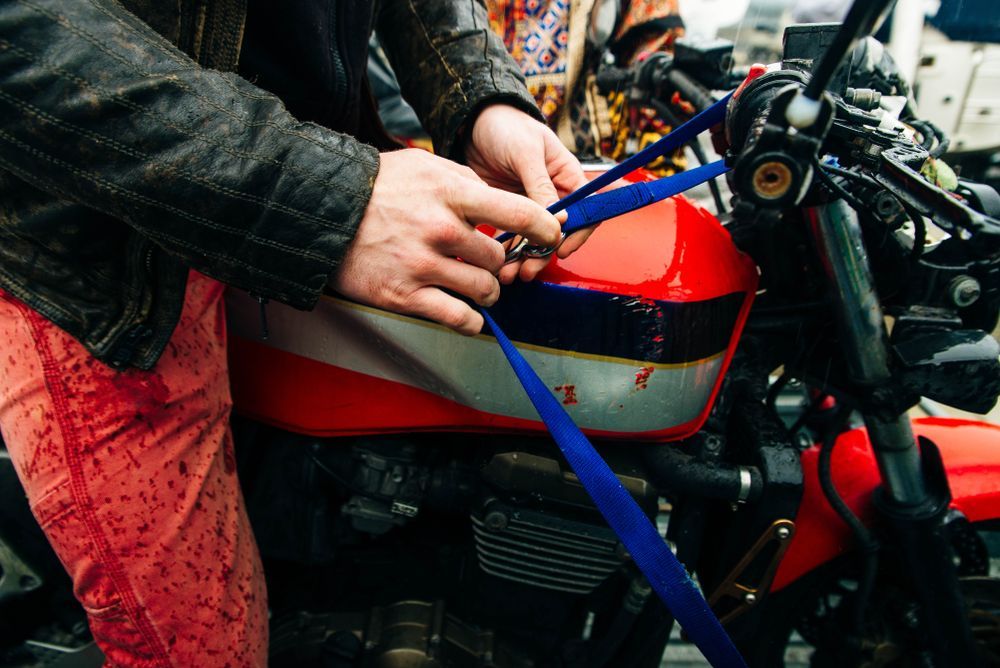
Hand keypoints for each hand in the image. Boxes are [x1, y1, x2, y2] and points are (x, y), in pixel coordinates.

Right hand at [330, 149, 561, 334]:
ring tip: (478, 287)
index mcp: (451, 194)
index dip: (545, 228)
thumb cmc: (375, 187)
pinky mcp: (406, 296)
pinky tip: (468, 315)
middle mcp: (442, 230)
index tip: (552, 235)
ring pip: (485, 290)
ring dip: (488, 292)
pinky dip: (470, 321)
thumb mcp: (423, 166)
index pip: (518, 213)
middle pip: (499, 258)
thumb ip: (464, 181)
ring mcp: (423, 265)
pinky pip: (458, 318)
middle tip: (489, 264)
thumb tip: (499, 200)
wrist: (322, 212)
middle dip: (500, 264)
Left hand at [464, 104, 593, 282]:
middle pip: (559, 232)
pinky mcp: (508, 212)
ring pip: (535, 239)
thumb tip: (558, 218)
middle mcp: (553, 194)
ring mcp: (530, 205)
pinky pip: (512, 237)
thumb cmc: (506, 127)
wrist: (471, 123)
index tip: (562, 249)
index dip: (579, 233)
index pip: (586, 210)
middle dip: (544, 253)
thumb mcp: (525, 151)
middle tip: (528, 269)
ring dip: (524, 258)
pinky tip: (497, 261)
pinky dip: (506, 251)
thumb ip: (540, 184)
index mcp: (566, 176)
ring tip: (508, 273)